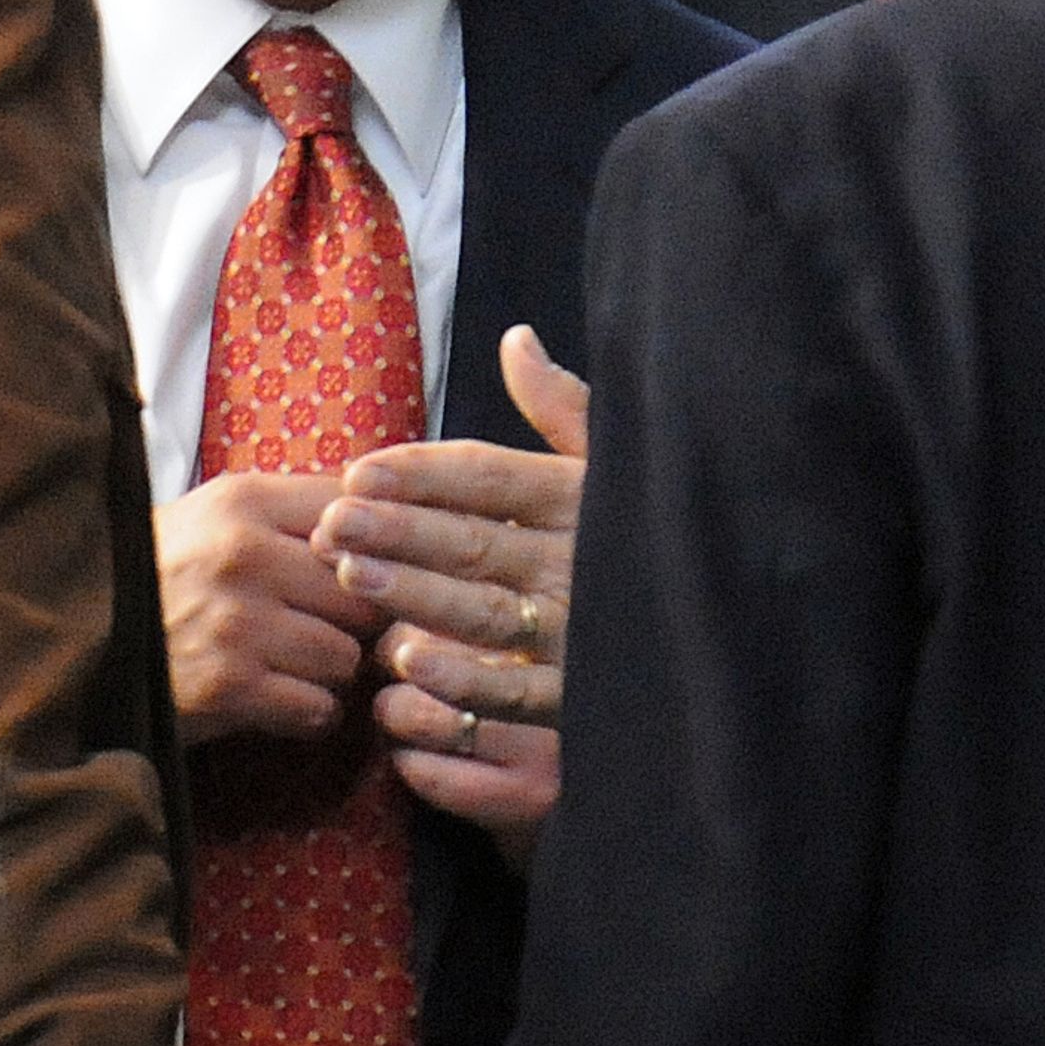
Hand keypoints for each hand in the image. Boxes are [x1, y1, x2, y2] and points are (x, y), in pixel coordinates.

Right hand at [157, 470, 375, 744]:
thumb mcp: (211, 518)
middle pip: (363, 590)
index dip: (374, 551)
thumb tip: (381, 516)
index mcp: (242, 501)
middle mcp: (242, 554)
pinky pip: (317, 706)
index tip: (370, 573)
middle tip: (334, 631)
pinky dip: (307, 712)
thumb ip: (288, 512)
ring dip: (330, 671)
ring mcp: (236, 623)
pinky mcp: (228, 687)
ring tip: (297, 665)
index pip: (356, 515)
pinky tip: (280, 700)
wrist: (78, 644)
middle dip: (356, 620)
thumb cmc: (160, 577)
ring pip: (345, 654)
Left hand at [321, 327, 591, 859]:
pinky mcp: (580, 706)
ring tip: (351, 578)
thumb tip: (516, 339)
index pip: (493, 478)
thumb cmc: (633, 547)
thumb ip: (561, 410)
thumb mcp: (606, 472)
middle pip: (476, 543)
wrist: (710, 647)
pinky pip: (512, 696)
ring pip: (484, 615)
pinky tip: (403, 667)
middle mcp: (583, 566)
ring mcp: (582, 639)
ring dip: (413, 598)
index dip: (423, 473)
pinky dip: (458, 681)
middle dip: (399, 533)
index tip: (359, 471)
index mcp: (584, 500)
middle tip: (334, 525)